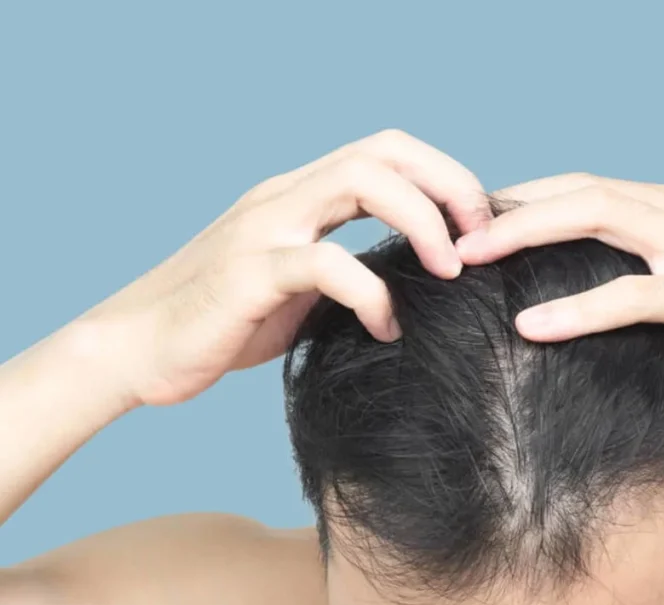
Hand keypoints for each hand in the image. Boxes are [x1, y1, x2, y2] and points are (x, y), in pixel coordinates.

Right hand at [79, 130, 487, 406]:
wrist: (136, 350)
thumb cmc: (224, 321)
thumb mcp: (297, 287)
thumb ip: (345, 268)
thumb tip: (415, 282)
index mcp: (298, 196)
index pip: (385, 152)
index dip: (443, 177)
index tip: (478, 227)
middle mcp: (283, 197)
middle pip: (383, 150)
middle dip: (448, 186)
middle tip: (481, 242)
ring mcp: (263, 229)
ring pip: (359, 183)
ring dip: (422, 223)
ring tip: (447, 275)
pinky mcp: (247, 274)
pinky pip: (325, 264)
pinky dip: (371, 294)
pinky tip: (386, 329)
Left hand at [457, 174, 663, 417]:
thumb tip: (611, 295)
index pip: (593, 188)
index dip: (532, 199)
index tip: (482, 220)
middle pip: (584, 191)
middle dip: (513, 206)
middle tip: (455, 229)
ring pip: (599, 219)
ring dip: (526, 235)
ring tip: (470, 258)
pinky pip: (633, 295)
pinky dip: (578, 308)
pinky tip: (533, 327)